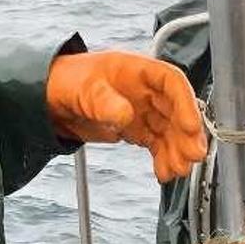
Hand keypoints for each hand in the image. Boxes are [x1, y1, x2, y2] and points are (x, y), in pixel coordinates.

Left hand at [47, 51, 206, 182]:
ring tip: (177, 170)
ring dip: (176, 150)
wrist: (52, 100)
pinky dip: (162, 158)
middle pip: (175, 109)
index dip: (185, 103)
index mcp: (137, 70)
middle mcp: (145, 90)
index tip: (190, 127)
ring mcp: (143, 110)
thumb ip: (105, 103)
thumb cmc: (69, 83)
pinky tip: (164, 173)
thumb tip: (126, 116)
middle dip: (186, 134)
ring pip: (169, 130)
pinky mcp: (136, 129)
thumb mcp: (85, 90)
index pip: (171, 82)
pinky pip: (156, 143)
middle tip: (192, 156)